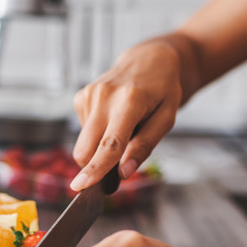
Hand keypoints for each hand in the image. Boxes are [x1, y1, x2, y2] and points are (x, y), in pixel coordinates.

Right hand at [70, 40, 182, 191]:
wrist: (149, 59)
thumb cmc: (162, 91)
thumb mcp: (166, 119)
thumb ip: (144, 146)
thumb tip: (123, 173)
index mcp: (130, 101)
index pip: (110, 143)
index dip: (96, 168)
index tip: (80, 187)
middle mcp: (104, 96)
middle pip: (87, 148)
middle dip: (95, 167)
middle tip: (117, 169)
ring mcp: (89, 94)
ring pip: (84, 143)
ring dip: (100, 148)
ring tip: (123, 129)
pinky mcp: (81, 97)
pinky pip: (83, 132)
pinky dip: (97, 134)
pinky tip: (112, 119)